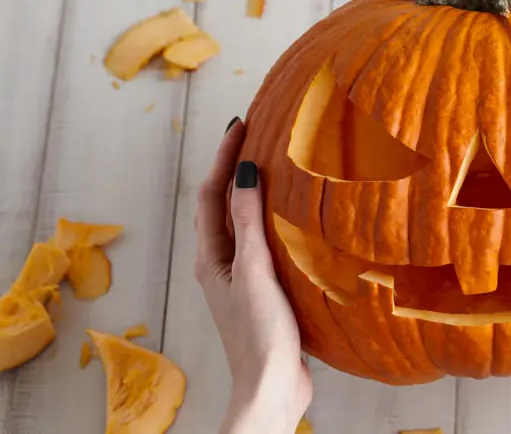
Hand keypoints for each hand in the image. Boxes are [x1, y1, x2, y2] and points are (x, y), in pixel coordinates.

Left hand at [194, 117, 311, 433]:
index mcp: (212, 257)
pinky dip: (274, 220)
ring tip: (276, 166)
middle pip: (223, 205)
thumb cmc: (260, 333)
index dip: (224, 157)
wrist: (272, 388)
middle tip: (256, 136)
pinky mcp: (265, 291)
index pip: (212, 194)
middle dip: (235, 168)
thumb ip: (248, 222)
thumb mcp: (253, 270)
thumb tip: (243, 170)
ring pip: (244, 223)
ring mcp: (243, 278)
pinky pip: (265, 243)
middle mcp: (223, 263)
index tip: (241, 124)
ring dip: (254, 193)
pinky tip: (296, 219)